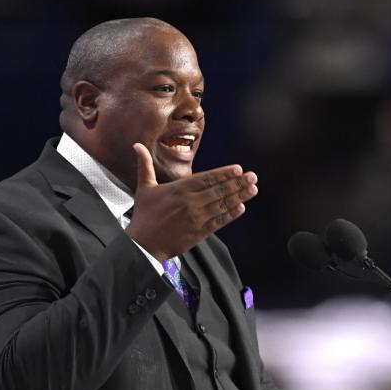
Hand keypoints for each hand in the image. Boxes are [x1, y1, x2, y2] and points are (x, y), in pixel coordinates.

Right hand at [125, 142, 257, 262]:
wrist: (143, 244)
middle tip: (253, 177)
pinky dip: (230, 215)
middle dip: (238, 183)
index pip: (207, 178)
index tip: (238, 169)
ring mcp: (196, 218)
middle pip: (219, 190)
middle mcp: (190, 202)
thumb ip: (144, 165)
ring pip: (222, 205)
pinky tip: (241, 208)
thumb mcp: (144, 188)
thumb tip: (137, 145)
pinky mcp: (199, 233)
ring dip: (239, 197)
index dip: (224, 174)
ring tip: (253, 189)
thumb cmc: (144, 215)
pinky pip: (218, 222)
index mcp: (179, 189)